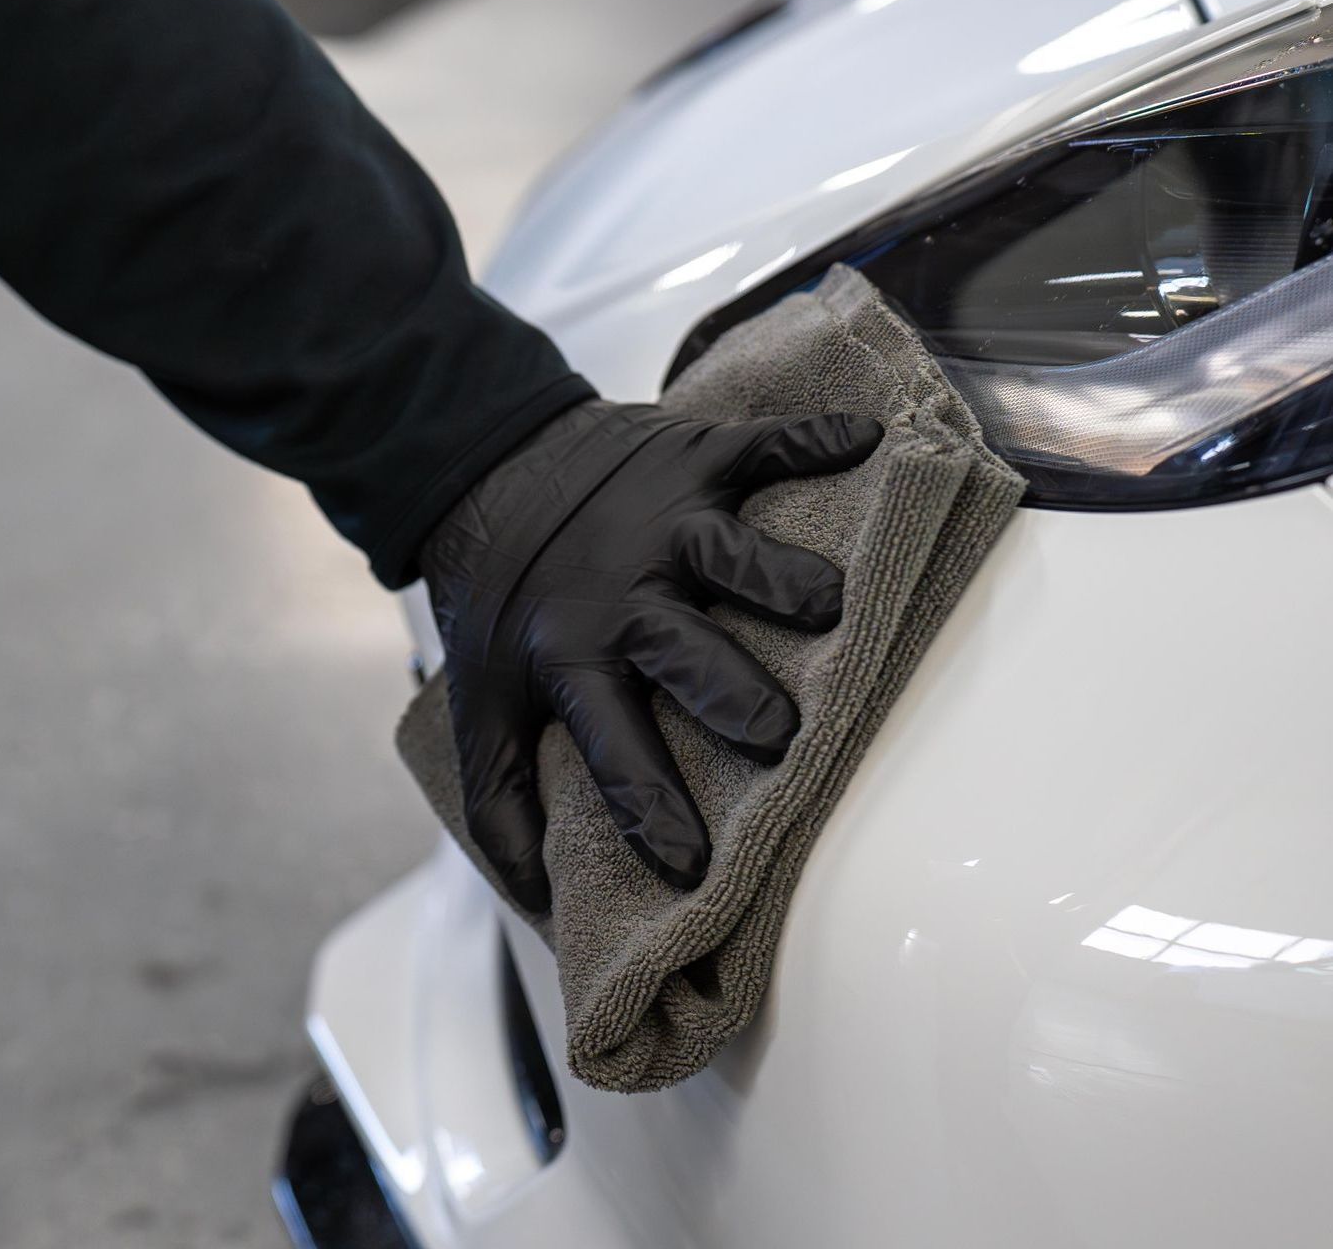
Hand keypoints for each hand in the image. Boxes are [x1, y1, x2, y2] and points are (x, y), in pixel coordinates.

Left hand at [419, 399, 882, 911]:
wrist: (488, 469)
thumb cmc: (500, 605)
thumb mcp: (480, 708)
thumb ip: (504, 805)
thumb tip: (536, 905)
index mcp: (572, 656)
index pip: (614, 747)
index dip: (652, 809)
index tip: (696, 869)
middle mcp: (622, 591)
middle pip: (685, 651)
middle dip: (734, 695)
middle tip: (783, 735)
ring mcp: (663, 519)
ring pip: (731, 552)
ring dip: (780, 578)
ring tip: (831, 607)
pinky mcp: (694, 456)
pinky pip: (761, 446)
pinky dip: (813, 441)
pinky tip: (866, 441)